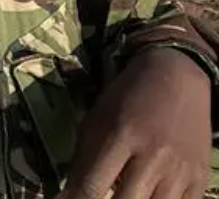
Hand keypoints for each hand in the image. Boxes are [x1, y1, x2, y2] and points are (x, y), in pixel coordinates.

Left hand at [61, 48, 212, 198]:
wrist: (177, 80)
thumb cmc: (127, 97)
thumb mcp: (96, 120)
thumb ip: (83, 159)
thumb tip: (67, 195)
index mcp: (120, 136)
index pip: (91, 186)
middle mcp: (153, 157)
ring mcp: (180, 171)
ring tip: (119, 196)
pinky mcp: (199, 180)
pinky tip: (144, 197)